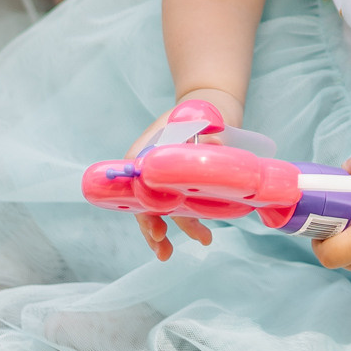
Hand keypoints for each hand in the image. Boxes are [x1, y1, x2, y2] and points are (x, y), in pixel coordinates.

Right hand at [124, 104, 218, 262]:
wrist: (210, 106)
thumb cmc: (199, 111)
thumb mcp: (201, 117)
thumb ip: (205, 132)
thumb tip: (215, 143)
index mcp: (145, 152)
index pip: (136, 184)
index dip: (143, 206)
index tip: (155, 226)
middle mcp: (150, 169)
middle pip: (146, 203)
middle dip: (152, 227)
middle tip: (162, 245)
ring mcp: (166, 179)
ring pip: (165, 210)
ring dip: (179, 229)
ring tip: (201, 242)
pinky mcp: (182, 186)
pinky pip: (181, 208)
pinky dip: (191, 222)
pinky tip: (204, 236)